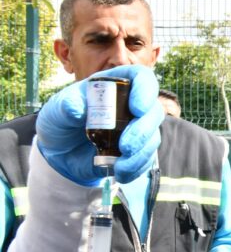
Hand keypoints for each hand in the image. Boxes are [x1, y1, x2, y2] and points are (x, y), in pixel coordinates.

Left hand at [36, 65, 163, 184]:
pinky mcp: (136, 150)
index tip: (137, 108)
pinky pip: (147, 157)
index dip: (145, 91)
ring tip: (121, 165)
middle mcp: (130, 104)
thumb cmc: (59, 122)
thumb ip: (65, 106)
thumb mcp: (55, 111)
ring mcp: (136, 128)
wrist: (59, 153)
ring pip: (153, 136)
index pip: (141, 78)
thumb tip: (77, 109)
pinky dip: (137, 167)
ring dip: (141, 153)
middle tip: (126, 146)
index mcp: (115, 85)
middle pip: (154, 110)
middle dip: (144, 130)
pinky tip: (121, 172)